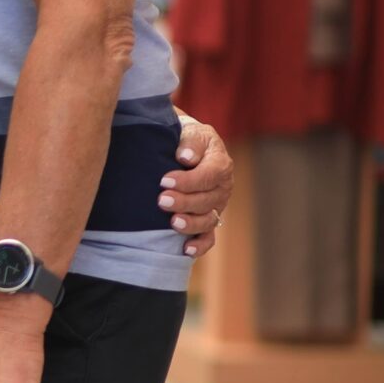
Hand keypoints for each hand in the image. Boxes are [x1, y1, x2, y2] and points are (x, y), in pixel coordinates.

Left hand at [160, 118, 234, 257]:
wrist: (184, 147)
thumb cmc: (185, 138)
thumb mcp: (190, 132)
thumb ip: (190, 143)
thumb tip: (185, 157)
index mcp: (220, 164)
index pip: (210, 175)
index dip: (188, 180)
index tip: (165, 180)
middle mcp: (222, 188)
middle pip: (207, 200)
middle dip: (184, 202)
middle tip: (161, 200)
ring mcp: (216, 206)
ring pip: (208, 220)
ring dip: (191, 223)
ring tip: (173, 222)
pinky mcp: (207, 219)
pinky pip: (209, 237)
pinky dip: (200, 245)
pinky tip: (186, 250)